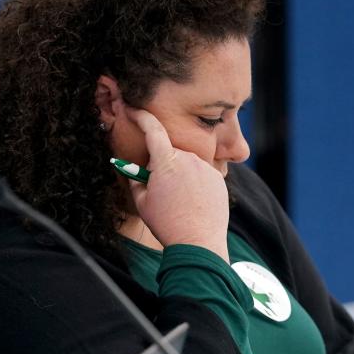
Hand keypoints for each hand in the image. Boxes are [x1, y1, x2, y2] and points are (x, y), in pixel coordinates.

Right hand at [126, 109, 229, 259]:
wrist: (199, 243)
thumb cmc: (166, 223)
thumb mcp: (142, 201)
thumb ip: (136, 178)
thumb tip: (135, 168)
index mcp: (166, 161)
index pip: (152, 128)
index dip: (141, 116)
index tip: (134, 110)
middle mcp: (189, 159)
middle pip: (170, 152)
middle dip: (162, 164)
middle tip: (159, 188)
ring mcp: (206, 168)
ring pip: (187, 164)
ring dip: (180, 174)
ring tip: (179, 201)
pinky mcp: (218, 179)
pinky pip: (202, 175)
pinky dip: (195, 184)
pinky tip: (194, 203)